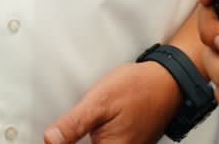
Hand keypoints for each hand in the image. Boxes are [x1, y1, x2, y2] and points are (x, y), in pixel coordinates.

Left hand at [43, 60, 177, 143]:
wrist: (168, 82)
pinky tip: (95, 127)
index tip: (58, 136)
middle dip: (74, 140)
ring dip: (84, 139)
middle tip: (77, 124)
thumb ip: (73, 125)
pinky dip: (96, 138)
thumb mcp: (99, 101)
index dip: (65, 143)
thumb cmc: (138, 89)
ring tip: (87, 123)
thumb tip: (50, 140)